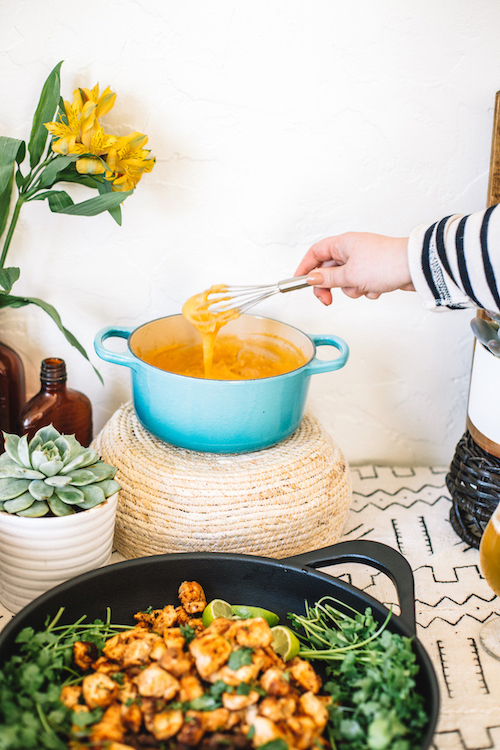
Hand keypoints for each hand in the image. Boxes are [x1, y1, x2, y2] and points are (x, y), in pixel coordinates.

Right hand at [295, 232, 413, 304]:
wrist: (415, 267)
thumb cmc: (385, 264)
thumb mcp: (349, 275)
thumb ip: (327, 278)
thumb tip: (311, 278)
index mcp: (343, 243)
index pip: (315, 253)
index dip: (305, 267)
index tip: (299, 282)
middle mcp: (352, 249)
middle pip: (329, 269)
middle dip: (329, 286)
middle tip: (328, 300)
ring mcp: (364, 259)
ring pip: (345, 279)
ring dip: (352, 289)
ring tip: (364, 288)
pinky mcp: (375, 270)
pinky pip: (361, 283)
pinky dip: (366, 289)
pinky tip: (376, 289)